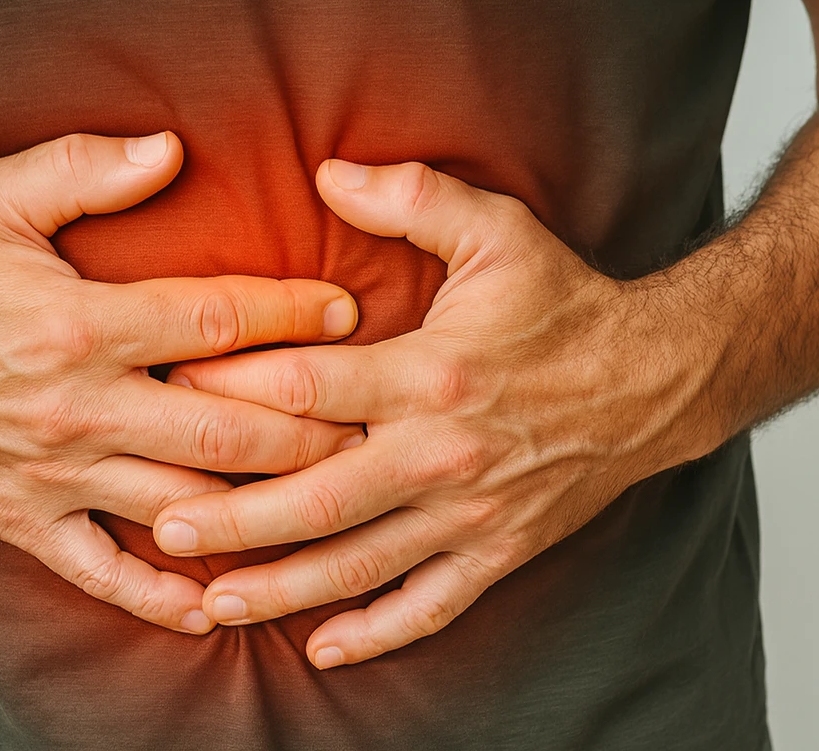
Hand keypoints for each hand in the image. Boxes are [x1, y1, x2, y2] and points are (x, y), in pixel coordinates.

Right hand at [0, 132, 363, 634]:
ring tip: (334, 501)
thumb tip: (170, 151)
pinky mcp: (30, 525)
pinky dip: (163, 599)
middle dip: (309, 428)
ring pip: (184, 507)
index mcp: (79, 324)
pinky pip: (106, 576)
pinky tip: (221, 606)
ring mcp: (57, 477)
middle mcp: (78, 408)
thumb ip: (82, 169)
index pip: (212, 320)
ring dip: (265, 511)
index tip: (347, 310)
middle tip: (373, 420)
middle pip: (223, 430)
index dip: (290, 314)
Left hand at [153, 158, 724, 664]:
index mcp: (432, 373)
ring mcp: (470, 514)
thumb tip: (325, 171)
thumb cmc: (566, 303)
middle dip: (235, 517)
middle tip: (161, 523)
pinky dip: (376, 633)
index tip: (170, 384)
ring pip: (359, 565)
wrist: (657, 379)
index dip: (233, 386)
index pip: (309, 387)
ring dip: (283, 588)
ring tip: (213, 601)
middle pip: (317, 497)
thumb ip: (412, 196)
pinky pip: (430, 606)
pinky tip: (322, 649)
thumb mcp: (497, 232)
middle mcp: (443, 453)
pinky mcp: (497, 551)